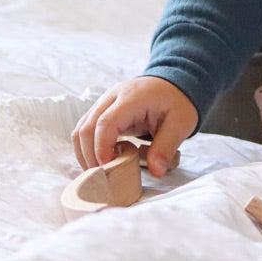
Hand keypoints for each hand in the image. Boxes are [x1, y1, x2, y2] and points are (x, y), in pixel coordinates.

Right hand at [72, 75, 197, 177]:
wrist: (176, 83)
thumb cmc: (178, 101)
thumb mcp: (180, 124)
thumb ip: (166, 147)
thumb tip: (156, 171)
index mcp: (131, 97)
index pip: (105, 122)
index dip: (102, 148)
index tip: (108, 168)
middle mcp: (112, 97)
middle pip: (87, 127)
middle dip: (90, 155)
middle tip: (102, 177)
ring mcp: (105, 102)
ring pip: (81, 129)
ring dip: (86, 152)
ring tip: (101, 172)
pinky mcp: (103, 110)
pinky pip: (86, 129)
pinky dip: (89, 147)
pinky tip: (103, 159)